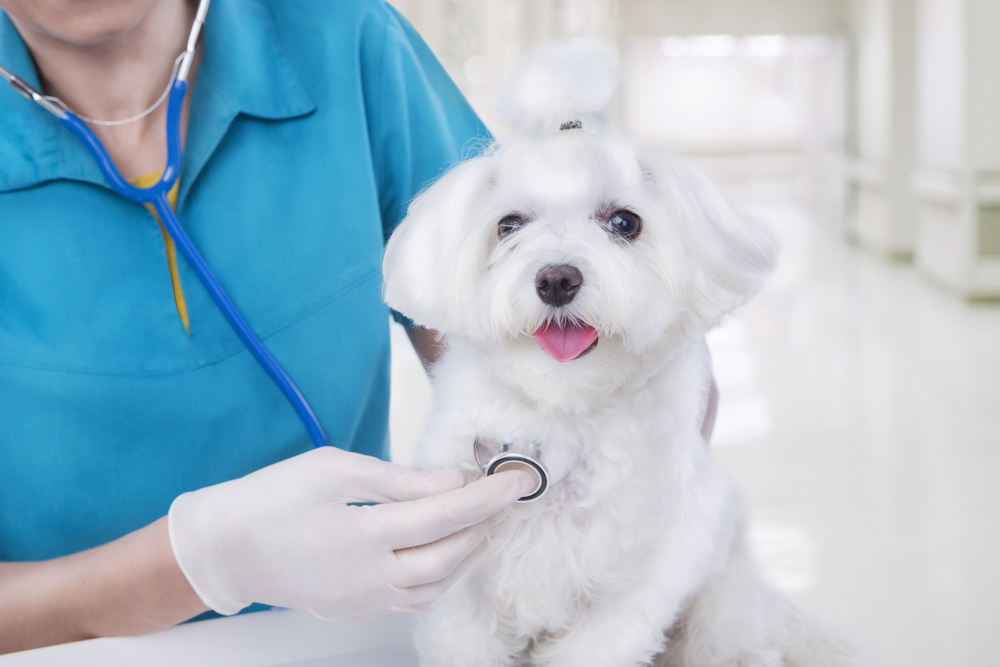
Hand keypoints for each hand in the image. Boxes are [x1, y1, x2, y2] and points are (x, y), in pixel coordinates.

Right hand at [168, 447, 533, 618]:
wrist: (223, 548)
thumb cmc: (270, 499)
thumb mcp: (333, 468)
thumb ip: (399, 478)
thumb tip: (451, 478)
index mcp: (362, 533)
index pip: (445, 515)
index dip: (487, 497)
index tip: (517, 480)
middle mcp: (368, 576)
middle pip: (448, 556)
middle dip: (485, 525)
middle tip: (504, 497)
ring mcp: (361, 599)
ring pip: (436, 585)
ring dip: (467, 553)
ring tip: (482, 522)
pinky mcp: (355, 609)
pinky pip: (413, 599)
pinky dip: (440, 575)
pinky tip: (446, 551)